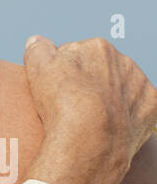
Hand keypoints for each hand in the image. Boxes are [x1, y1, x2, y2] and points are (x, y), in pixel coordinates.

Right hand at [22, 35, 156, 183]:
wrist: (90, 141)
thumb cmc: (63, 104)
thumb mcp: (37, 68)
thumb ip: (38, 49)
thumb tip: (38, 41)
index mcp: (98, 47)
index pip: (77, 54)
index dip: (64, 72)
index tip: (58, 89)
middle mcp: (124, 61)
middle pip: (101, 70)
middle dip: (89, 82)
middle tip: (73, 104)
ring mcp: (140, 85)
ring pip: (121, 87)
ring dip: (109, 96)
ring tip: (92, 117)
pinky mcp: (151, 108)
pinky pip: (136, 107)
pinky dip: (126, 114)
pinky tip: (111, 124)